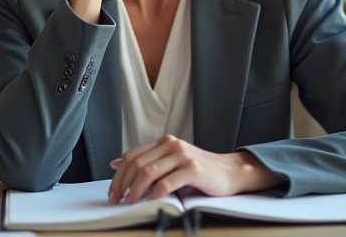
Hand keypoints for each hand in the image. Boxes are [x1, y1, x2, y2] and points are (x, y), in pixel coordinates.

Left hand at [106, 135, 282, 203]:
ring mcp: (183, 155)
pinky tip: (152, 201)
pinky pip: (167, 182)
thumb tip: (115, 163)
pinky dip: (155, 193)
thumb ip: (147, 161)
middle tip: (118, 199)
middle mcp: (172, 145)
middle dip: (123, 184)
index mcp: (164, 142)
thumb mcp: (171, 161)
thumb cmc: (201, 171)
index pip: (132, 156)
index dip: (119, 175)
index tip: (113, 191)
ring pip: (149, 172)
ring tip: (131, 202)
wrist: (231, 172)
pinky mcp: (193, 169)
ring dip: (136, 190)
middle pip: (137, 164)